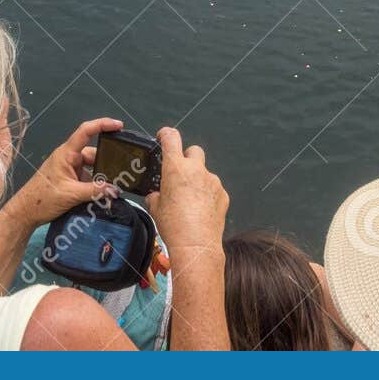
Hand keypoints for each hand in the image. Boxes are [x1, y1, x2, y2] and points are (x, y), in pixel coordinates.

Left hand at [7, 117, 122, 228]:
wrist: (25, 213)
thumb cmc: (42, 199)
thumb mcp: (71, 194)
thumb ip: (94, 191)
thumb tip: (115, 190)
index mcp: (66, 153)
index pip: (86, 131)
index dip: (102, 124)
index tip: (118, 125)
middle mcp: (69, 158)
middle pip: (93, 153)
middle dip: (107, 161)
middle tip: (123, 169)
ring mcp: (70, 169)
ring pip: (92, 167)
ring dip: (101, 176)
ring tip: (114, 186)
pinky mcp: (70, 180)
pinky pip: (88, 178)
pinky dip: (96, 184)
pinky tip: (104, 194)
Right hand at [146, 126, 227, 264]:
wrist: (196, 245)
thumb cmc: (175, 227)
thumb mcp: (155, 208)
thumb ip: (156, 195)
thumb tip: (157, 196)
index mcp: (176, 168)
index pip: (171, 138)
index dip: (166, 134)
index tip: (163, 136)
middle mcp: (196, 170)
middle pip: (193, 150)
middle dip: (187, 158)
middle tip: (180, 173)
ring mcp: (212, 181)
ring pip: (204, 172)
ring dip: (198, 180)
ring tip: (190, 201)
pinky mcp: (223, 194)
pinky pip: (214, 188)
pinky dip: (208, 195)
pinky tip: (201, 210)